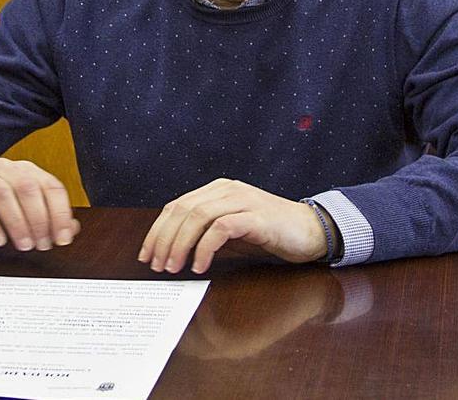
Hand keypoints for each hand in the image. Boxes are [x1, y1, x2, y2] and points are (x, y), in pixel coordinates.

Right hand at [0, 158, 79, 250]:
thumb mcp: (24, 213)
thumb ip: (49, 218)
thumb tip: (71, 230)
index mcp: (27, 171)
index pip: (51, 187)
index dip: (60, 213)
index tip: (62, 239)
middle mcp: (6, 168)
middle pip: (28, 188)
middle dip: (39, 219)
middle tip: (41, 245)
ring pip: (3, 193)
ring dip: (17, 222)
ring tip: (23, 246)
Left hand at [138, 179, 326, 273]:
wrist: (311, 231)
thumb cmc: (270, 233)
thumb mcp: (231, 232)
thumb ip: (205, 233)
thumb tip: (173, 250)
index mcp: (218, 189)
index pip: (177, 206)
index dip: (157, 230)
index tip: (147, 255)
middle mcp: (227, 189)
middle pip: (183, 210)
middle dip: (164, 239)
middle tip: (156, 265)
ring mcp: (242, 200)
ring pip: (198, 216)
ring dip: (180, 244)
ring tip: (173, 267)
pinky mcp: (256, 217)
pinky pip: (221, 228)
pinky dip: (205, 247)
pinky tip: (200, 265)